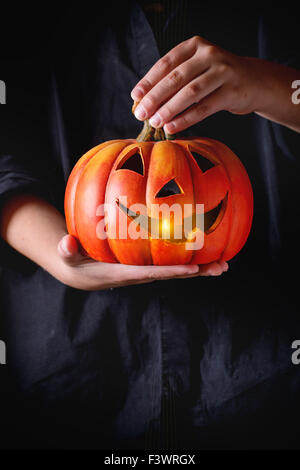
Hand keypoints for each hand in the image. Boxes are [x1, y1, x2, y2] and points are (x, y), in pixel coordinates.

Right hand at [57, 234, 228, 290]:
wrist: (79, 271)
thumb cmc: (74, 260)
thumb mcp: (67, 256)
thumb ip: (66, 250)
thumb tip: (66, 243)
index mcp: (124, 273)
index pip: (152, 273)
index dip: (172, 271)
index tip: (193, 268)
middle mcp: (139, 274)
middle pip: (172, 274)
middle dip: (196, 271)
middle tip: (221, 267)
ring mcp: (145, 270)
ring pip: (175, 270)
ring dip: (200, 267)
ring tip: (224, 264)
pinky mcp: (146, 265)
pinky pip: (169, 262)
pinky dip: (188, 258)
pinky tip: (204, 250)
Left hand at [131, 35, 298, 132]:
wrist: (254, 81)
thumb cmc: (216, 78)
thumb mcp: (196, 70)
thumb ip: (174, 79)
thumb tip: (144, 101)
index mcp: (195, 45)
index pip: (166, 63)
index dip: (149, 81)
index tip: (135, 97)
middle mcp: (210, 54)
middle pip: (176, 78)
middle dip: (155, 97)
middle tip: (140, 113)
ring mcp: (223, 71)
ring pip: (190, 93)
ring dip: (169, 109)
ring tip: (155, 122)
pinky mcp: (232, 91)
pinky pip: (204, 108)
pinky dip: (186, 119)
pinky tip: (172, 128)